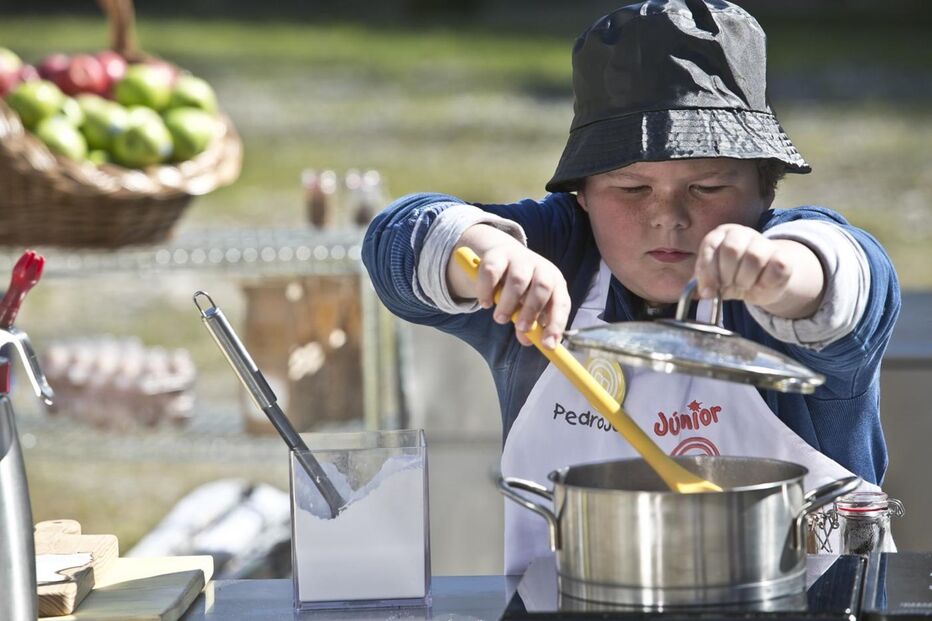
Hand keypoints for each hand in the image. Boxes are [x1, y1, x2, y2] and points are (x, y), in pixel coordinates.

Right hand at [448, 225, 569, 347]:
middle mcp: (541, 268)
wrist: (502, 254)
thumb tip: (527, 341)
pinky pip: (492, 272)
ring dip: (508, 304)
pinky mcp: (498, 254)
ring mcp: (520, 258)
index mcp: (555, 282)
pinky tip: (485, 303)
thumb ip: (530, 323)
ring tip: (499, 318)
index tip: (547, 345)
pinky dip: (487, 291)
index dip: (556, 325)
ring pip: (518, 281)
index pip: (561, 304)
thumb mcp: (528, 304)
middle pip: (542, 287)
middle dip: (532, 311)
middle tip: (520, 328)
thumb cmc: (522, 286)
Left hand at [694, 224, 824, 317]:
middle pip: (732, 249)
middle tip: (728, 285)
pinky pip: (775, 268)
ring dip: (745, 280)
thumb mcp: (714, 279)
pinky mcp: (783, 257)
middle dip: (727, 274)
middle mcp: (742, 233)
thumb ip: (704, 283)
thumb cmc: (731, 278)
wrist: (760, 283)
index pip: (710, 246)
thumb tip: (703, 293)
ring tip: (743, 285)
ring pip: (754, 257)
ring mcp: (764, 242)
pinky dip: (764, 283)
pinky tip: (760, 284)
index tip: (708, 291)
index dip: (707, 271)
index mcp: (720, 235)